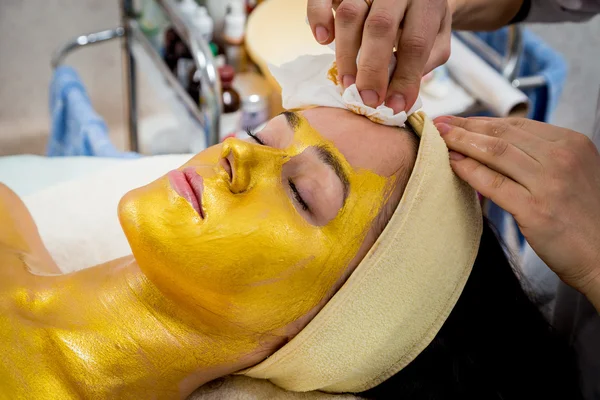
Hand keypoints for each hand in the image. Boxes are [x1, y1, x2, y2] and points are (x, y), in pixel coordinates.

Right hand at [307, 0, 451, 112]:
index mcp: (427, 4)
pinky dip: (318, 17)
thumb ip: (422, 62)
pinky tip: (323, 40)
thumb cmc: (422, 19)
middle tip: (367, 100)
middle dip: (371, 69)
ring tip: (347, 83)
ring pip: (350, 14)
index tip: (395, 106)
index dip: (405, 78)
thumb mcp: (436, 38)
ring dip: (345, 54)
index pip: (416, 43)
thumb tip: (397, 94)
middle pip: (380, 26)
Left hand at [435, 116, 599, 307]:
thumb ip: (539, 156)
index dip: (481, 121)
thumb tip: (493, 144)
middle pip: (502, 134)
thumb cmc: (582, 217)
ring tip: (439, 138)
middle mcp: (562, 157)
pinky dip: (468, 170)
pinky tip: (452, 164)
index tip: (458, 120)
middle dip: (465, 126)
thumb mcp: (570, 173)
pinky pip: (492, 182)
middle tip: (440, 123)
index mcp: (572, 143)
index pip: (516, 124)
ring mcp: (549, 182)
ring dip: (461, 142)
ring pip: (494, 152)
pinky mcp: (535, 209)